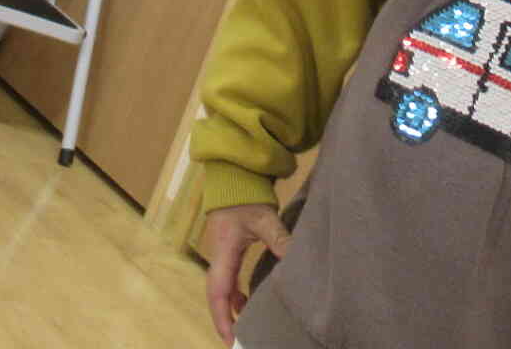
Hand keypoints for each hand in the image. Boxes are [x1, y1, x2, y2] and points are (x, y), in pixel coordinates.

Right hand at [202, 203, 290, 345]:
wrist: (233, 177)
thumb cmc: (246, 197)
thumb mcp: (265, 218)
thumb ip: (279, 239)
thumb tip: (295, 260)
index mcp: (224, 252)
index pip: (218, 292)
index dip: (222, 317)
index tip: (232, 338)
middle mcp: (218, 257)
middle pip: (215, 296)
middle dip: (224, 320)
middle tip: (237, 341)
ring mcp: (221, 254)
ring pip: (220, 289)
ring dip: (229, 308)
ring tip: (245, 325)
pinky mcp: (227, 251)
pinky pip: (226, 280)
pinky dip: (233, 296)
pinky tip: (246, 301)